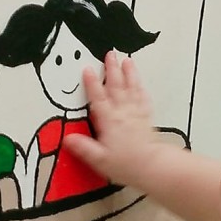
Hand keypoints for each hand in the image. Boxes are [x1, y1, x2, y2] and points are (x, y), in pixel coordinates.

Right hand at [65, 51, 174, 188]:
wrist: (154, 166)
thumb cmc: (126, 164)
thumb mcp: (99, 159)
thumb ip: (83, 147)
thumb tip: (67, 138)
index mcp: (109, 120)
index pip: (98, 98)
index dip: (92, 83)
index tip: (87, 69)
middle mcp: (123, 113)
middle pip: (116, 86)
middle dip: (112, 69)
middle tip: (110, 53)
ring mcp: (136, 113)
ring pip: (132, 88)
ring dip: (129, 73)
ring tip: (127, 60)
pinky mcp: (147, 118)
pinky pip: (143, 99)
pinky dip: (141, 89)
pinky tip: (140, 83)